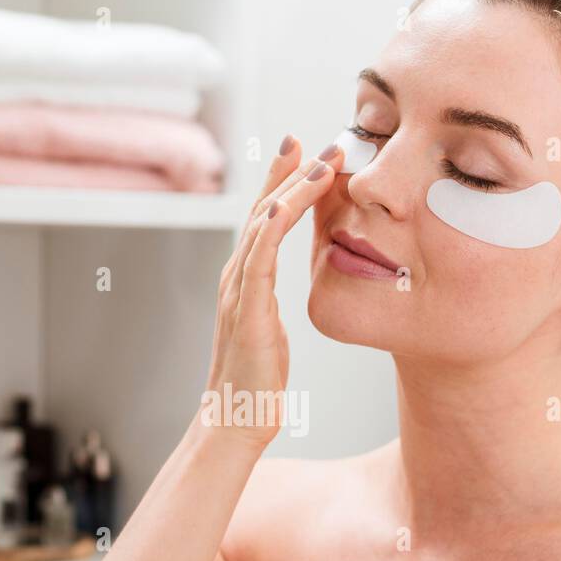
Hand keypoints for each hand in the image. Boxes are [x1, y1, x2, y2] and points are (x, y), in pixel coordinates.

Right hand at [200, 136, 342, 450]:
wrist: (236, 419)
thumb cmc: (257, 381)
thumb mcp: (273, 331)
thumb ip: (273, 305)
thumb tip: (283, 301)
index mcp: (246, 279)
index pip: (267, 218)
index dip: (287, 182)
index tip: (313, 153)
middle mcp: (237, 275)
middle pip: (263, 209)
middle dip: (292, 171)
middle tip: (323, 140)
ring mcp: (239, 289)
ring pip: (264, 224)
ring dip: (293, 189)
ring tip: (323, 162)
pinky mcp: (248, 308)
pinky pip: (258, 257)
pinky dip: (271, 226)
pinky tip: (286, 204)